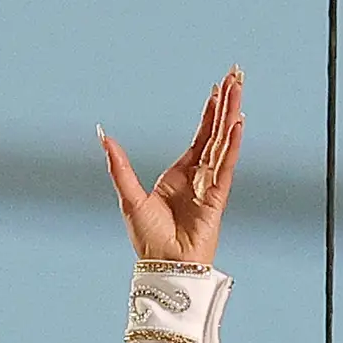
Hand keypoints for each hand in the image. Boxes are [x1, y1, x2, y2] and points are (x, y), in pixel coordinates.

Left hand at [103, 68, 242, 266]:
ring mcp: (210, 186)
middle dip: (225, 105)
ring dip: (230, 117)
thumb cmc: (148, 239)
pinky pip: (225, 166)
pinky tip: (237, 125)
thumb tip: (103, 136)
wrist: (163, 265)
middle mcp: (198, 176)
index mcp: (180, 174)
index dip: (209, 113)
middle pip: (216, 133)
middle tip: (236, 77)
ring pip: (222, 143)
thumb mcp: (129, 196)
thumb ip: (119, 166)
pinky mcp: (216, 198)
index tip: (218, 88)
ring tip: (238, 91)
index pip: (200, 136)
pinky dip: (231, 146)